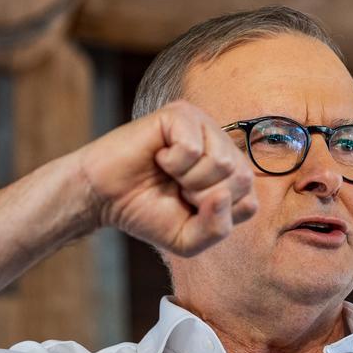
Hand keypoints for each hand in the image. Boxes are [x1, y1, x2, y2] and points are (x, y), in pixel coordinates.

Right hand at [78, 101, 257, 256]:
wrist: (103, 196)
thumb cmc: (147, 212)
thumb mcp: (188, 239)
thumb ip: (216, 229)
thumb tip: (224, 195)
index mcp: (231, 174)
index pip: (249, 203)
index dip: (215, 216)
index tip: (188, 208)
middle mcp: (222, 146)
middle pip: (241, 179)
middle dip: (203, 196)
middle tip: (177, 189)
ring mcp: (203, 126)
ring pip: (222, 162)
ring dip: (188, 178)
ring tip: (168, 172)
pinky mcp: (181, 113)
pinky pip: (194, 148)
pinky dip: (172, 162)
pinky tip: (158, 156)